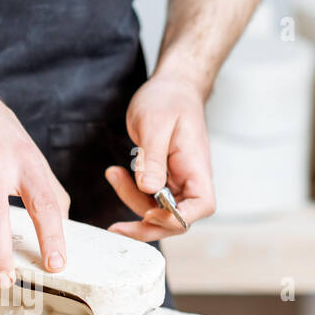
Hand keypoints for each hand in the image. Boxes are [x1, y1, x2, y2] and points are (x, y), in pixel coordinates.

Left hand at [106, 74, 215, 240]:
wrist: (171, 87)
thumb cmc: (168, 99)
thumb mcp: (155, 124)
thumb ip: (153, 158)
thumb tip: (149, 189)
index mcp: (196, 166)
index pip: (201, 206)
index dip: (177, 218)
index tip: (151, 213)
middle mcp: (190, 179)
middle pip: (176, 219)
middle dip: (146, 225)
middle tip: (116, 227)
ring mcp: (177, 182)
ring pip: (157, 212)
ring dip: (131, 202)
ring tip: (113, 175)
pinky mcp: (163, 180)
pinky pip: (148, 199)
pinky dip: (130, 192)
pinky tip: (116, 174)